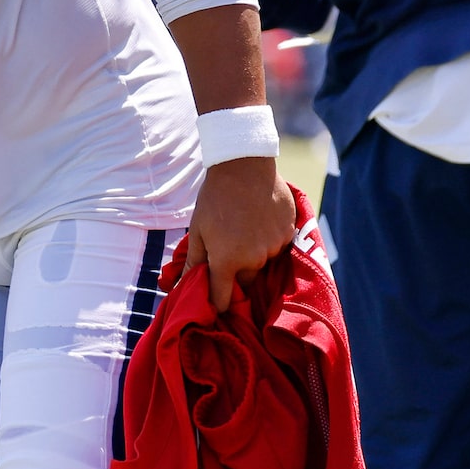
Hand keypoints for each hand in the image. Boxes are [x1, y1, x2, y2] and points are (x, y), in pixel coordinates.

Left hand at [177, 157, 298, 314]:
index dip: (218, 302)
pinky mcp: (289, 233)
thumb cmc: (214, 199)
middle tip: (229, 249)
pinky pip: (278, 247)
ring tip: (244, 229)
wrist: (244, 165)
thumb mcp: (198, 230)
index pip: (223, 299)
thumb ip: (194, 263)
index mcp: (227, 261)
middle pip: (245, 281)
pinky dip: (269, 240)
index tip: (215, 300)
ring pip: (263, 263)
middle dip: (236, 273)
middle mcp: (253, 259)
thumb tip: (180, 289)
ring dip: (254, 255)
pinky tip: (259, 220)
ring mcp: (274, 246)